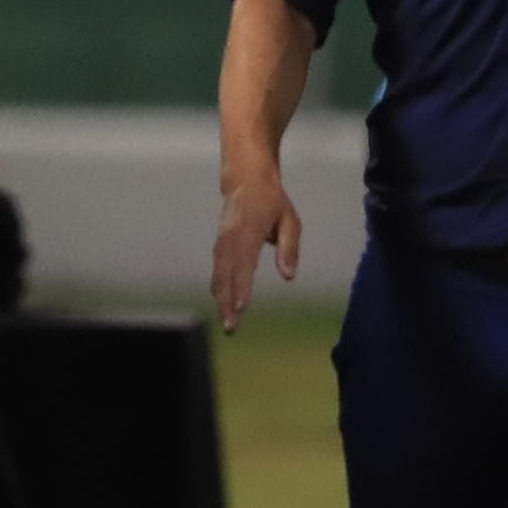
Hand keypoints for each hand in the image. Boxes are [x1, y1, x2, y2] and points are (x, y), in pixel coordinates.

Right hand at [211, 168, 301, 333]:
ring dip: (221, 300)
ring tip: (228, 324)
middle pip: (226, 274)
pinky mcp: (219, 245)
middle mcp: (231, 237)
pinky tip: (222, 305)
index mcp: (248, 230)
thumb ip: (290, 248)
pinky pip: (217, 269)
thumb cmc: (272, 203)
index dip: (241, 286)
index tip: (241, 306)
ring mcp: (222, 241)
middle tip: (232, 327)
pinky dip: (218, 288)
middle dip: (227, 302)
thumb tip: (288, 276)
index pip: (244, 262)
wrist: (246, 181)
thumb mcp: (290, 220)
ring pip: (219, 274)